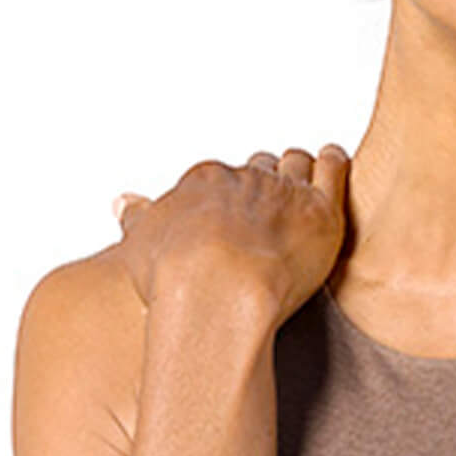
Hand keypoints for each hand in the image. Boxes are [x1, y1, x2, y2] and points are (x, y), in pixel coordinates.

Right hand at [113, 144, 349, 323]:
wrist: (214, 292)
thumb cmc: (175, 280)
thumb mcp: (141, 247)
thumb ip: (138, 221)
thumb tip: (123, 203)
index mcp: (204, 182)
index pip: (222, 178)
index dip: (231, 196)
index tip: (236, 215)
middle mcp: (244, 178)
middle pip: (261, 169)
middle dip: (266, 184)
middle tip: (274, 206)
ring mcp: (284, 190)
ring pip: (297, 164)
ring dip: (301, 171)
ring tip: (307, 181)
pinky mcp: (321, 209)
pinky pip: (332, 168)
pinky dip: (333, 163)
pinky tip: (332, 164)